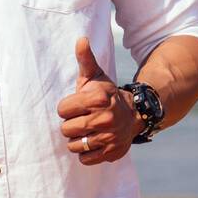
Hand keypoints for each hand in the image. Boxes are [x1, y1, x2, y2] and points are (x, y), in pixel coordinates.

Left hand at [55, 37, 143, 165]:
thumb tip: (80, 39)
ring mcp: (109, 138)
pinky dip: (86, 153)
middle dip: (71, 125)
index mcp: (97, 99)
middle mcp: (104, 119)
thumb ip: (85, 59)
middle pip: (66, 129)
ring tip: (87, 131)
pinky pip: (85, 159)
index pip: (62, 110)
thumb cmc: (107, 94)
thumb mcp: (96, 76)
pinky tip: (93, 142)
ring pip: (73, 145)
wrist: (135, 113)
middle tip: (82, 119)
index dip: (67, 108)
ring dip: (77, 140)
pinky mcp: (112, 153)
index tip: (77, 106)